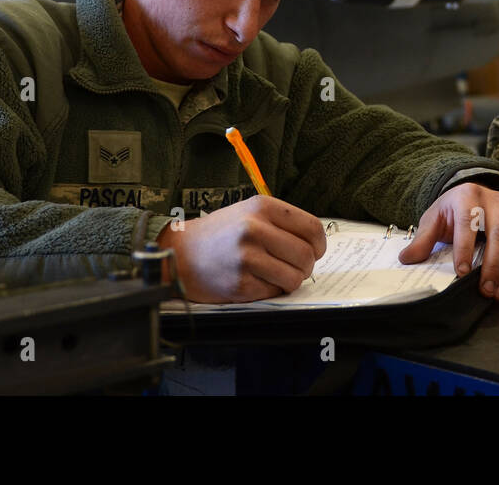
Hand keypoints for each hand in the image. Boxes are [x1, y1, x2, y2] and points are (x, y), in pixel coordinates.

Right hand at [156, 196, 325, 302]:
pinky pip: (275, 292)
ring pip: (295, 277)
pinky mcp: (240, 283)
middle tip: (293, 267)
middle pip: (307, 255)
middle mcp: (255, 229)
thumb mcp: (250, 212)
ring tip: (274, 274)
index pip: (312, 228)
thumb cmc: (221, 233)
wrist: (180, 253)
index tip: (314, 251)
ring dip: (290, 280)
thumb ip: (283, 223)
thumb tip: (317, 243)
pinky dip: (271, 290)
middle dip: (306, 266)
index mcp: (262, 207)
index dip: (319, 245)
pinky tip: (255, 280)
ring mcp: (246, 257)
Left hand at [398, 182, 498, 301]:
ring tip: (498, 294)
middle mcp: (495, 200)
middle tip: (484, 290)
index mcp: (468, 195)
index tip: (461, 273)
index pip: (468, 221)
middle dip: (493, 264)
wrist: (472, 198)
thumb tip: (407, 259)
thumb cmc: (451, 211)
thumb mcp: (433, 219)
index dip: (466, 247)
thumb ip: (423, 239)